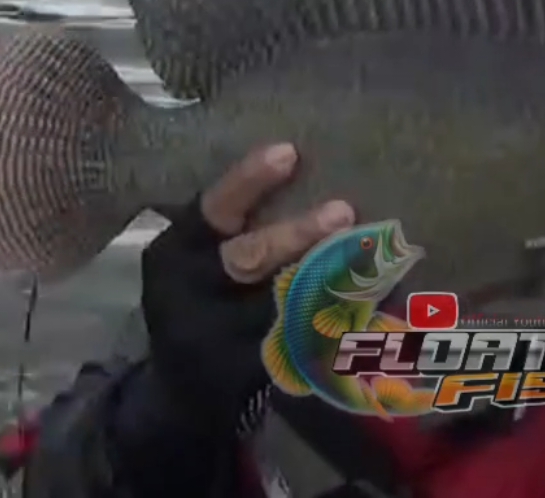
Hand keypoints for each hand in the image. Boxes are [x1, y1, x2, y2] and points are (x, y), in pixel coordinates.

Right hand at [140, 143, 354, 434]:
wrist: (175, 392)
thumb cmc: (198, 295)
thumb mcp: (194, 255)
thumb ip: (236, 220)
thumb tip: (303, 166)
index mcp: (178, 252)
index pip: (214, 207)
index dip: (249, 179)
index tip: (288, 152)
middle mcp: (195, 293)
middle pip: (250, 258)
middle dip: (298, 233)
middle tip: (344, 211)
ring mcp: (221, 341)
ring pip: (281, 303)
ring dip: (328, 278)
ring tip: (368, 257)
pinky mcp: (252, 375)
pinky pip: (300, 345)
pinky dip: (334, 324)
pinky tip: (368, 306)